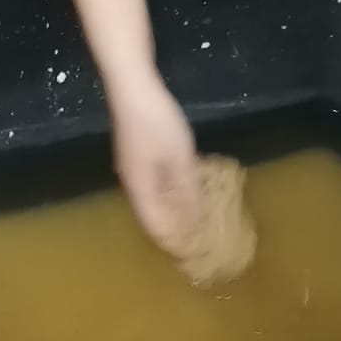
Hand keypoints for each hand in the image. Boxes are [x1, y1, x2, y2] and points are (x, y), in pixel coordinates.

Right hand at [108, 73, 200, 248]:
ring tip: (205, 215)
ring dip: (178, 210)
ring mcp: (132, 167)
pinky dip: (174, 193)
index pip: (156, 230)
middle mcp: (132, 183)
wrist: (132, 85)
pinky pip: (156, 185)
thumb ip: (189, 193)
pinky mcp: (137, 154)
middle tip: (209, 237)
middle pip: (154, 217)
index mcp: (140, 190)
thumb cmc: (156, 124)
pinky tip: (191, 187)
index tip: (202, 255)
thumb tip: (196, 225)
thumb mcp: (180, 159)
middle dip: (179, 229)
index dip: (177, 245)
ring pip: (155, 200)